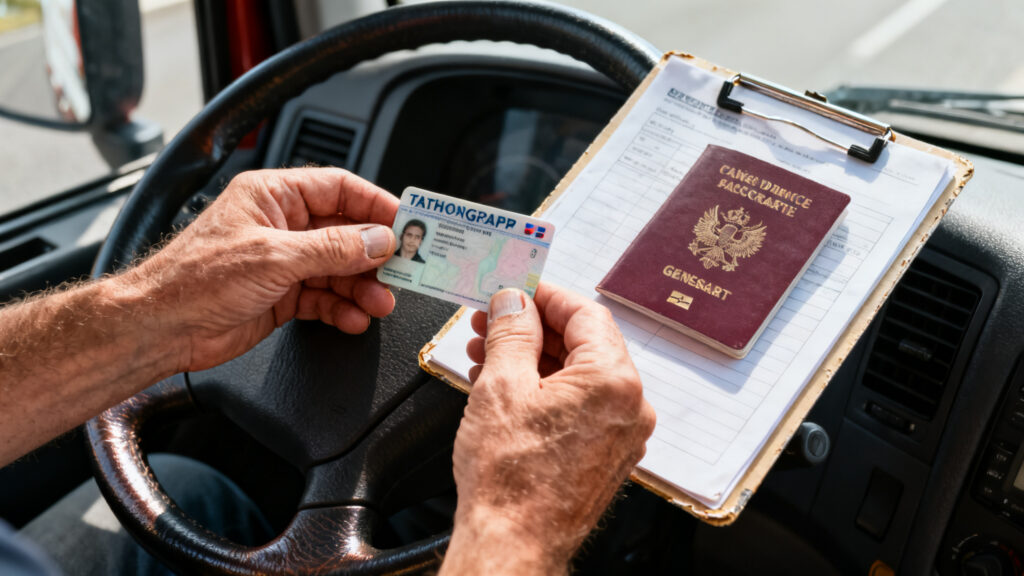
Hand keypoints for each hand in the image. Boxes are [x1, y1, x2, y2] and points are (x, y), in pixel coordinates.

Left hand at [127, 167, 398, 371]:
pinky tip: (353, 318)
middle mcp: (280, 225)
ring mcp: (282, 261)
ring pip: (339, 269)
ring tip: (379, 303)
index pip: (338, 188)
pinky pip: (324, 298)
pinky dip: (341, 308)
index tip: (406, 222)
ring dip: (362, 287)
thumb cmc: (194, 279)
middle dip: (373, 254)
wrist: (161, 328)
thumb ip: (332, 249)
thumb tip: (377, 240)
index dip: (375, 203)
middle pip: (345, 232)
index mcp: (273, 196)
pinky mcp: (281, 295)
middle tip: (402, 270)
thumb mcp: (274, 257)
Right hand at [441, 283, 655, 574]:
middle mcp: (629, 407)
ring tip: (485, 355)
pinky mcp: (604, 457)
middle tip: (490, 320)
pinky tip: (503, 388)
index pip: (585, 313)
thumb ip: (511, 330)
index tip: (516, 289)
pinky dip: (543, 391)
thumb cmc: (511, 481)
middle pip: (582, 344)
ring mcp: (620, 435)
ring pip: (576, 377)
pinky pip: (578, 407)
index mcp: (613, 381)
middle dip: (530, 329)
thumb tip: (513, 301)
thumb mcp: (501, 385)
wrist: (512, 546)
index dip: (544, 295)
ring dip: (531, 359)